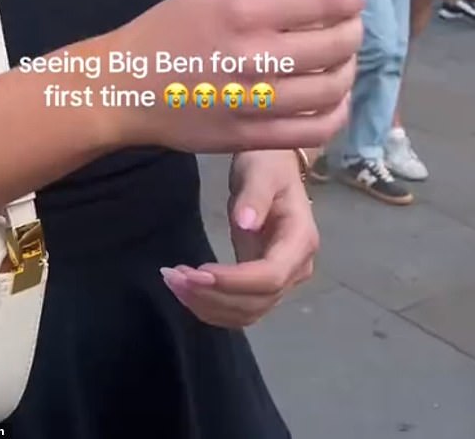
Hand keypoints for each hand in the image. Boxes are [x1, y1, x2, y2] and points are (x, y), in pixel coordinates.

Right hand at [117, 0, 363, 153]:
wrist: (127, 85)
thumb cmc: (173, 28)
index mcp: (243, 10)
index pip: (325, 4)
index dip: (350, 2)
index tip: (351, 3)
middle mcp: (252, 56)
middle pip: (336, 46)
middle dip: (354, 33)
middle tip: (349, 30)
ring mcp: (254, 102)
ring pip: (332, 89)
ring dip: (348, 71)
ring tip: (340, 62)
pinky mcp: (251, 138)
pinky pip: (316, 130)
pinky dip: (337, 113)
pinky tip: (331, 99)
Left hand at [161, 150, 316, 327]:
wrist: (273, 165)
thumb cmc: (267, 163)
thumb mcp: (260, 171)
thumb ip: (254, 196)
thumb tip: (245, 224)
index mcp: (301, 240)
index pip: (271, 276)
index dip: (234, 281)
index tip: (197, 272)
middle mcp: (297, 267)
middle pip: (258, 301)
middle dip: (213, 295)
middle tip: (173, 277)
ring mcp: (282, 279)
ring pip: (248, 311)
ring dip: (208, 305)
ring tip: (174, 281)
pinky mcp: (262, 282)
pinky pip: (240, 307)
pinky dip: (212, 305)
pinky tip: (186, 290)